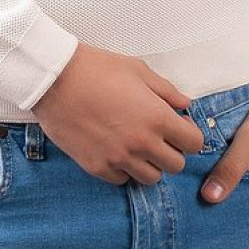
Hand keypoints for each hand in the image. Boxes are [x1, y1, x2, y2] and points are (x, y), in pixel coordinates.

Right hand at [31, 42, 206, 184]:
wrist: (54, 79)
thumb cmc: (97, 68)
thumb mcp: (137, 70)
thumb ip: (166, 91)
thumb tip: (185, 105)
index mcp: (156, 117)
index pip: (193, 143)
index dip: (189, 134)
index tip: (178, 126)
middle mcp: (141, 143)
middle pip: (175, 165)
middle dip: (171, 150)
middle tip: (157, 135)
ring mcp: (119, 159)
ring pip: (151, 178)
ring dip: (149, 163)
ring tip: (136, 144)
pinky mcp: (97, 168)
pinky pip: (122, 180)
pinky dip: (123, 169)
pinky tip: (115, 149)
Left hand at [200, 74, 248, 202]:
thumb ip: (231, 168)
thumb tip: (208, 198)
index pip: (238, 211)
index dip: (215, 206)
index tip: (192, 197)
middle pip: (241, 202)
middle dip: (219, 193)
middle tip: (193, 182)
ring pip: (246, 189)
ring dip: (228, 180)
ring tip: (204, 170)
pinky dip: (239, 171)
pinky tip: (223, 160)